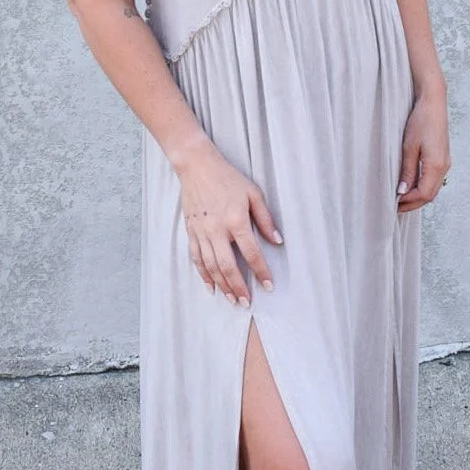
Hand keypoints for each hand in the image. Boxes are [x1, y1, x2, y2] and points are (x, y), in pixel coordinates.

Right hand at [175, 150, 281, 306]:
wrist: (197, 167)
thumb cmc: (227, 178)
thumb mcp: (253, 193)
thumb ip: (266, 219)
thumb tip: (277, 240)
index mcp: (235, 220)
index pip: (251, 252)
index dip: (261, 271)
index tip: (268, 285)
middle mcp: (217, 230)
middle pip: (228, 266)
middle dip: (239, 287)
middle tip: (246, 302)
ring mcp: (202, 232)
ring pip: (212, 266)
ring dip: (222, 285)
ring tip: (232, 299)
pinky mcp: (191, 232)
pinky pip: (196, 259)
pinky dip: (204, 275)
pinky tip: (211, 286)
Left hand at [396, 92, 450, 212]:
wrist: (433, 103)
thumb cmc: (421, 121)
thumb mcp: (409, 147)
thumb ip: (407, 171)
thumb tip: (402, 192)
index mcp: (436, 166)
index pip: (423, 194)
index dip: (408, 202)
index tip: (393, 202)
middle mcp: (444, 167)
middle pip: (430, 195)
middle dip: (413, 203)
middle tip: (395, 206)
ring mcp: (445, 163)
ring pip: (432, 189)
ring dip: (417, 196)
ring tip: (400, 198)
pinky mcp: (443, 158)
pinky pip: (433, 180)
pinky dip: (422, 186)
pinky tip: (410, 185)